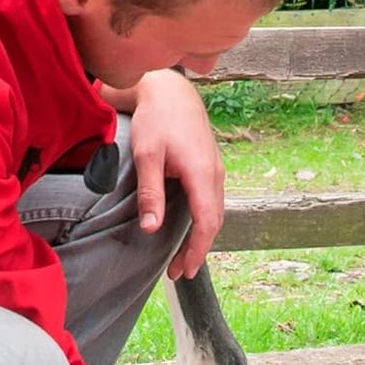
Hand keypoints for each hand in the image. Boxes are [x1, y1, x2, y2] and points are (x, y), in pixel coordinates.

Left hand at [129, 68, 224, 279]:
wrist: (170, 91)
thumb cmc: (157, 119)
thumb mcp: (147, 156)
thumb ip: (150, 193)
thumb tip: (152, 229)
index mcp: (202, 173)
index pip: (207, 223)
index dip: (196, 251)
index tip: (183, 270)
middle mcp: (215, 174)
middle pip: (214, 223)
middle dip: (198, 251)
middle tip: (178, 273)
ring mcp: (216, 170)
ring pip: (215, 213)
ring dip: (201, 237)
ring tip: (182, 258)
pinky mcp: (210, 167)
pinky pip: (212, 201)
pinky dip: (203, 221)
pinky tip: (190, 230)